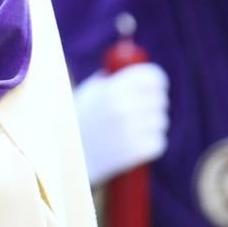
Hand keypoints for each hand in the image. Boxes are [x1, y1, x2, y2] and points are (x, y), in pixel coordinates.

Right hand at [72, 63, 168, 185]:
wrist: (66, 156)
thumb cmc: (80, 119)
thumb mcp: (91, 91)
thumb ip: (114, 78)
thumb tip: (138, 71)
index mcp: (113, 88)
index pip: (153, 77)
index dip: (157, 82)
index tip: (157, 87)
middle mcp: (123, 107)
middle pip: (160, 100)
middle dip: (154, 105)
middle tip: (143, 112)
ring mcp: (130, 130)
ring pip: (161, 122)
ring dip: (152, 126)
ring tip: (136, 130)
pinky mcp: (135, 152)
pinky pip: (159, 142)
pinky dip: (151, 144)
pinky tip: (137, 144)